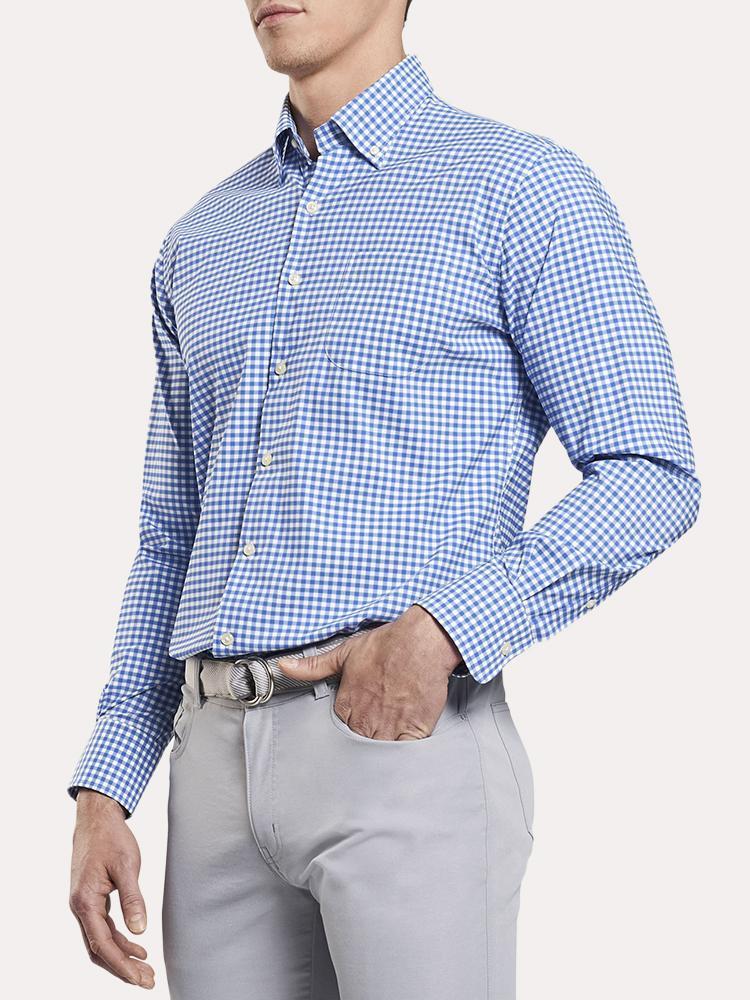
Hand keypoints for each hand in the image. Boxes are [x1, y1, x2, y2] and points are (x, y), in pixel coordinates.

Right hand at [69, 789, 154, 988]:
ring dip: (122, 956)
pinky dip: (119, 939)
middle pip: (100, 948)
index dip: (121, 964)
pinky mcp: (90, 898)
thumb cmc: (111, 837)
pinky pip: (102, 927)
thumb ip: (133, 899)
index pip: (103, 944)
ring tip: (145, 969)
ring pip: (100, 940)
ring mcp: (84, 903)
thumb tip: (140, 930)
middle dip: (122, 968)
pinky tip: (136, 945)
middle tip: (147, 981)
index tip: (140, 978)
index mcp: (85, 901)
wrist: (97, 817)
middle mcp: (80, 906)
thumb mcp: (126, 866)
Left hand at [277, 605, 462, 739]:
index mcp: (347, 703)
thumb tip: (284, 667)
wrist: (422, 642)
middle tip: (374, 732)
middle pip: (359, 742)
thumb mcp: (345, 651)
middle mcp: (365, 718)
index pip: (342, 726)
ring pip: (378, 752)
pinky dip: (403, 756)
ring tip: (387, 743)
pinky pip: (404, 754)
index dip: (353, 722)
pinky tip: (403, 750)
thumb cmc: (387, 644)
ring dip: (381, 749)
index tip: (362, 717)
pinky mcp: (414, 730)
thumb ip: (313, 665)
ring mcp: (389, 727)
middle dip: (365, 739)